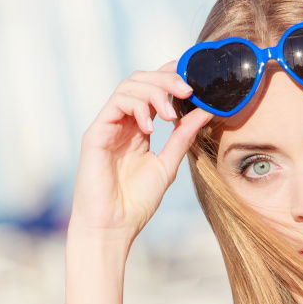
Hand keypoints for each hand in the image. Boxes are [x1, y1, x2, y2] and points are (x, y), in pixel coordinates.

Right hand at [69, 60, 213, 244]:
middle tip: (187, 91)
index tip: (193, 77)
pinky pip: (116, 103)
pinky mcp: (96, 132)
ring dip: (154, 92)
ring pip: (128, 86)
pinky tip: (150, 126)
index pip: (153, 91)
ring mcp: (109, 126)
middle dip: (166, 80)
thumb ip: (183, 137)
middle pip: (141, 81)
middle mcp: (123, 123)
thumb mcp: (168, 164)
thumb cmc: (137, 202)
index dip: (170, 76)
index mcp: (139, 129)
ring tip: (170, 115)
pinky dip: (137, 107)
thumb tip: (206, 111)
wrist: (114, 226)